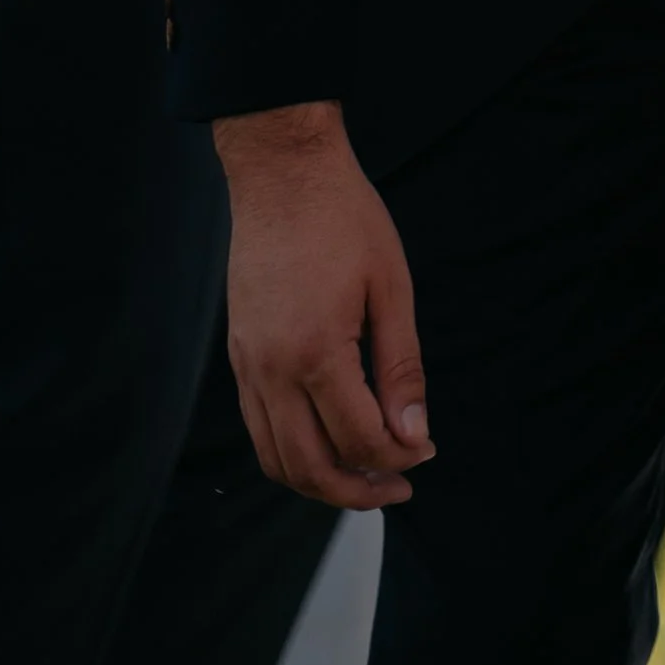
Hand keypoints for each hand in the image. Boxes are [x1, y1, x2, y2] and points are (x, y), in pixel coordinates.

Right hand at [215, 103, 432, 510]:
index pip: (358, 439)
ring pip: (276, 458)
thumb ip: (401, 368)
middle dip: (358, 490)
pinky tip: (328, 440)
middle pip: (309, 467)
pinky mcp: (237, 357)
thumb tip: (414, 435)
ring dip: (321, 480)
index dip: (397, 458)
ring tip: (366, 474)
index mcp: (315, 353)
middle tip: (399, 486)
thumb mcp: (392, 287)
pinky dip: (291, 452)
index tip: (427, 452)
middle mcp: (270, 371)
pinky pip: (259, 428)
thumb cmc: (344, 219)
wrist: (282, 173)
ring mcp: (246, 367)